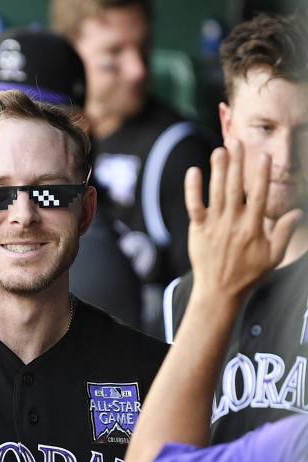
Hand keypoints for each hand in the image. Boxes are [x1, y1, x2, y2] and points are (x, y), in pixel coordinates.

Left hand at [184, 140, 301, 301]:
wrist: (219, 291)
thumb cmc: (248, 274)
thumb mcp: (273, 256)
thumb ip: (283, 233)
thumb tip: (297, 212)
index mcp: (253, 227)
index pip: (259, 196)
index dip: (261, 175)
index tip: (264, 156)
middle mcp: (233, 222)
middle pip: (236, 188)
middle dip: (238, 164)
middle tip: (238, 142)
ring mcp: (214, 225)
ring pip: (216, 192)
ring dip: (218, 170)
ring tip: (220, 150)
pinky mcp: (198, 229)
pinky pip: (194, 206)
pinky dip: (192, 189)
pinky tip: (193, 172)